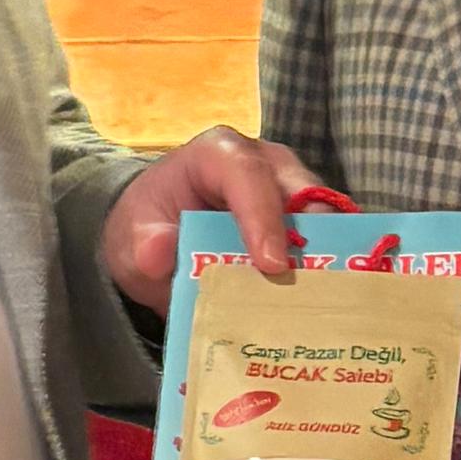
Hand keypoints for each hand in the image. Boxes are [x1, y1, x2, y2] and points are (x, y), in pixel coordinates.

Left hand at [98, 128, 316, 310]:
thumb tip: (156, 253)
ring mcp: (290, 192)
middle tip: (316, 286)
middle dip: (312, 238)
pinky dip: (327, 272)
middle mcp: (265, 164)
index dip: (264, 218)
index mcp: (219, 153)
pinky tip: (325, 306)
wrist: (155, 234)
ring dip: (327, 260)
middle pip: (302, 192)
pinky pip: (328, 242)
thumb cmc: (149, 224)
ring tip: (328, 302)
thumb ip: (143, 244)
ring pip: (325, 219)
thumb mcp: (132, 235)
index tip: (271, 264)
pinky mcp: (304, 222)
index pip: (248, 175)